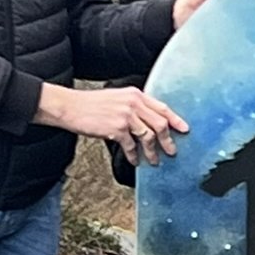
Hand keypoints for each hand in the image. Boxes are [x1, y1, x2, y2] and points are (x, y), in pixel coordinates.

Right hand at [34, 83, 186, 166]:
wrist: (70, 106)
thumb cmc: (90, 104)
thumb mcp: (117, 97)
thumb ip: (134, 105)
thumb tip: (148, 121)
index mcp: (135, 94)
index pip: (162, 107)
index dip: (176, 119)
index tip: (184, 129)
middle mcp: (133, 103)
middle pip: (160, 124)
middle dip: (168, 140)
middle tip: (172, 151)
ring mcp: (125, 116)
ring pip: (148, 136)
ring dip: (153, 152)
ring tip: (154, 160)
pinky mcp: (116, 128)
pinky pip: (132, 145)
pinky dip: (135, 155)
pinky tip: (135, 160)